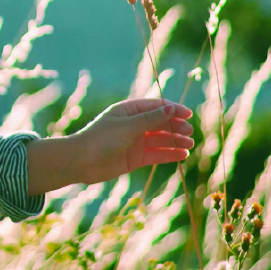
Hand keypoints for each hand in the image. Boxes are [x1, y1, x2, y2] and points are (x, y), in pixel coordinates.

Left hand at [26, 100, 192, 193]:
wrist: (81, 162)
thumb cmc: (101, 139)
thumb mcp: (128, 127)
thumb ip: (151, 119)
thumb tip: (171, 108)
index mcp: (128, 110)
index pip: (156, 106)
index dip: (173, 109)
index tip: (188, 114)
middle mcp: (133, 124)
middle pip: (160, 123)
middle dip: (175, 126)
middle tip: (189, 132)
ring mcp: (134, 142)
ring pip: (160, 139)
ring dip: (175, 141)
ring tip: (190, 145)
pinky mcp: (135, 158)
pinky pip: (156, 155)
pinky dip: (168, 154)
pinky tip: (181, 155)